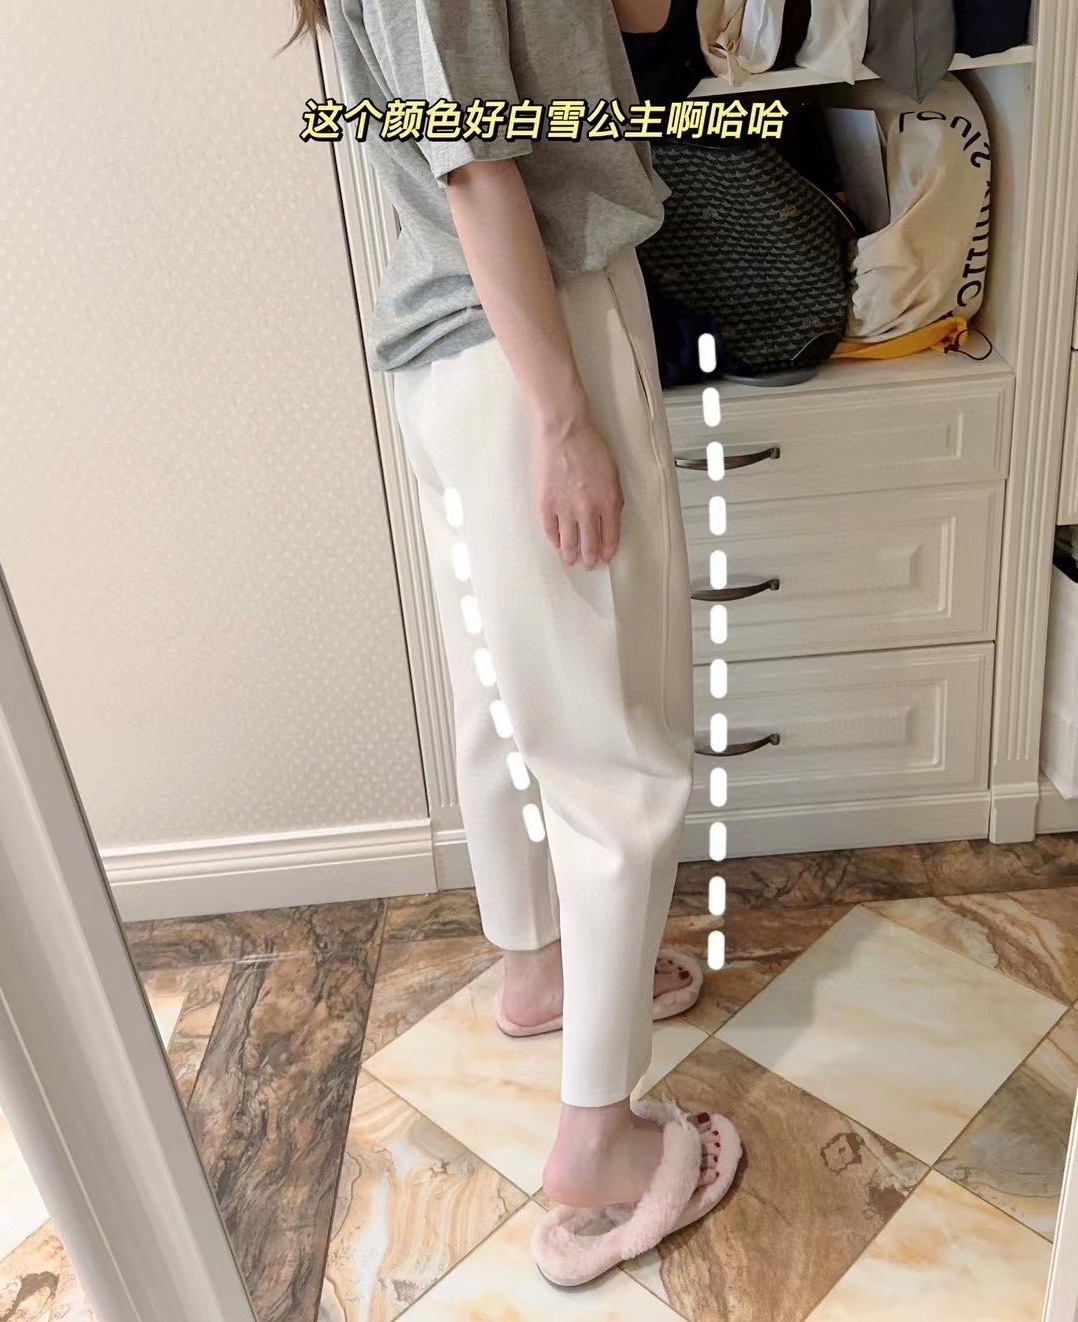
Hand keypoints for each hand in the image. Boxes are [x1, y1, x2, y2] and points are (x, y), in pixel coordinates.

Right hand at [534, 410, 624, 569]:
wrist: (566, 433)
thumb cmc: (590, 447)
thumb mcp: (613, 474)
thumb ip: (613, 499)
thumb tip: (610, 519)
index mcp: (608, 503)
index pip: (610, 537)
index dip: (608, 551)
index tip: (606, 556)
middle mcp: (587, 510)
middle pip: (590, 545)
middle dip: (590, 559)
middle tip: (589, 564)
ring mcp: (565, 509)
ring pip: (569, 543)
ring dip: (572, 556)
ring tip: (572, 561)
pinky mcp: (547, 505)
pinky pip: (551, 530)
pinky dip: (555, 540)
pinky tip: (557, 544)